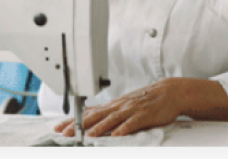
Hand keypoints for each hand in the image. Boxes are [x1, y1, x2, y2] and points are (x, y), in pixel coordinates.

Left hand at [54, 79, 182, 137]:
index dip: (73, 120)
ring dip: (99, 127)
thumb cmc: (146, 100)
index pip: (89, 112)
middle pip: (96, 115)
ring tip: (88, 135)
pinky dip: (124, 128)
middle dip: (79, 124)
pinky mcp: (144, 114)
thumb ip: (109, 112)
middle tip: (65, 133)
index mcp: (113, 105)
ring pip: (112, 118)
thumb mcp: (124, 104)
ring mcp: (131, 110)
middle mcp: (119, 106)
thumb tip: (92, 119)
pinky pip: (132, 122)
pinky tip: (117, 134)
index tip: (58, 127)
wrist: (169, 91)